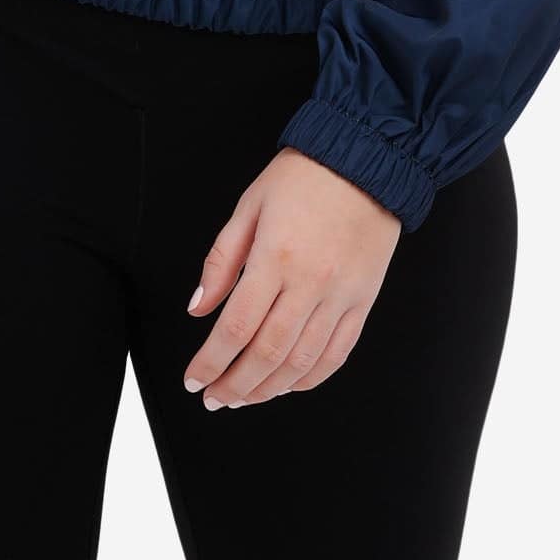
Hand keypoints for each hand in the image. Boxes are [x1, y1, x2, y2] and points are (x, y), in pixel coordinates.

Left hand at [182, 144, 400, 407]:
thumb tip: (199, 307)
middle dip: (234, 386)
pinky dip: (310, 378)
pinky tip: (287, 386)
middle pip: (267, 354)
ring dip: (268, 390)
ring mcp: (341, 296)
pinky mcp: (364, 301)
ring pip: (301, 362)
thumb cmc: (305, 176)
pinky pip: (337, 353)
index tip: (193, 379)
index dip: (210, 362)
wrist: (367, 159)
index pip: (236, 328)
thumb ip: (221, 260)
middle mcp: (311, 283)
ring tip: (243, 399)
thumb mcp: (249, 206)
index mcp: (275, 257)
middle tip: (213, 399)